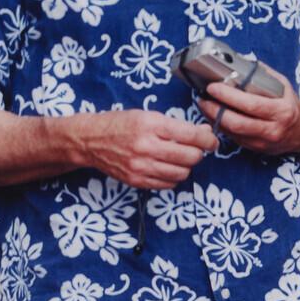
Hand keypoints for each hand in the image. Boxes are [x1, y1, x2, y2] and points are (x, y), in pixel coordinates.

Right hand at [82, 108, 214, 190]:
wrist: (89, 140)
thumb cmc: (120, 124)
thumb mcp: (148, 116)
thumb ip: (177, 126)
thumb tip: (205, 133)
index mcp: (152, 125)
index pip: (193, 137)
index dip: (209, 140)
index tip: (211, 141)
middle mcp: (146, 147)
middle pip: (191, 157)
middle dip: (198, 153)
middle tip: (193, 149)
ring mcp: (140, 166)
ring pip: (183, 173)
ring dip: (186, 166)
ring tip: (178, 158)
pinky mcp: (136, 180)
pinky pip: (168, 184)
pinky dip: (173, 177)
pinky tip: (166, 167)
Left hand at [204, 79, 299, 156]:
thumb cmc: (291, 106)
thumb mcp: (285, 87)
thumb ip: (265, 75)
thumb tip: (242, 62)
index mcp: (282, 111)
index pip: (251, 104)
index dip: (229, 96)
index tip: (213, 87)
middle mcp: (274, 129)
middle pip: (237, 122)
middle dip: (215, 109)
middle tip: (203, 98)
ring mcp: (263, 141)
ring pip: (232, 132)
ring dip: (213, 118)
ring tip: (204, 105)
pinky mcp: (255, 148)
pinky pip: (233, 138)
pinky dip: (220, 126)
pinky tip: (214, 115)